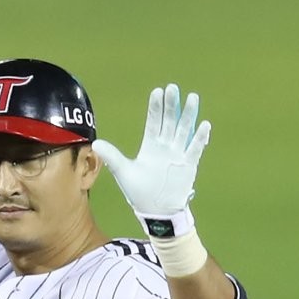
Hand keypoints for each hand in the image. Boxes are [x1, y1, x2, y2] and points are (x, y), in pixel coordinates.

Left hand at [93, 83, 210, 216]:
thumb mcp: (123, 172)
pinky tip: (204, 124)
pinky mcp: (188, 165)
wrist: (157, 210)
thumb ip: (112, 156)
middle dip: (171, 105)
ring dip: (188, 115)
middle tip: (173, 88)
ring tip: (192, 97)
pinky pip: (195, 149)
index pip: (153, 122)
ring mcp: (178, 154)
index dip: (156, 107)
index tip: (158, 91)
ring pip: (184, 130)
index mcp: (150, 146)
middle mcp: (166, 146)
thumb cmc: (140, 191)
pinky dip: (200, 137)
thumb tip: (94, 143)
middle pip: (169, 121)